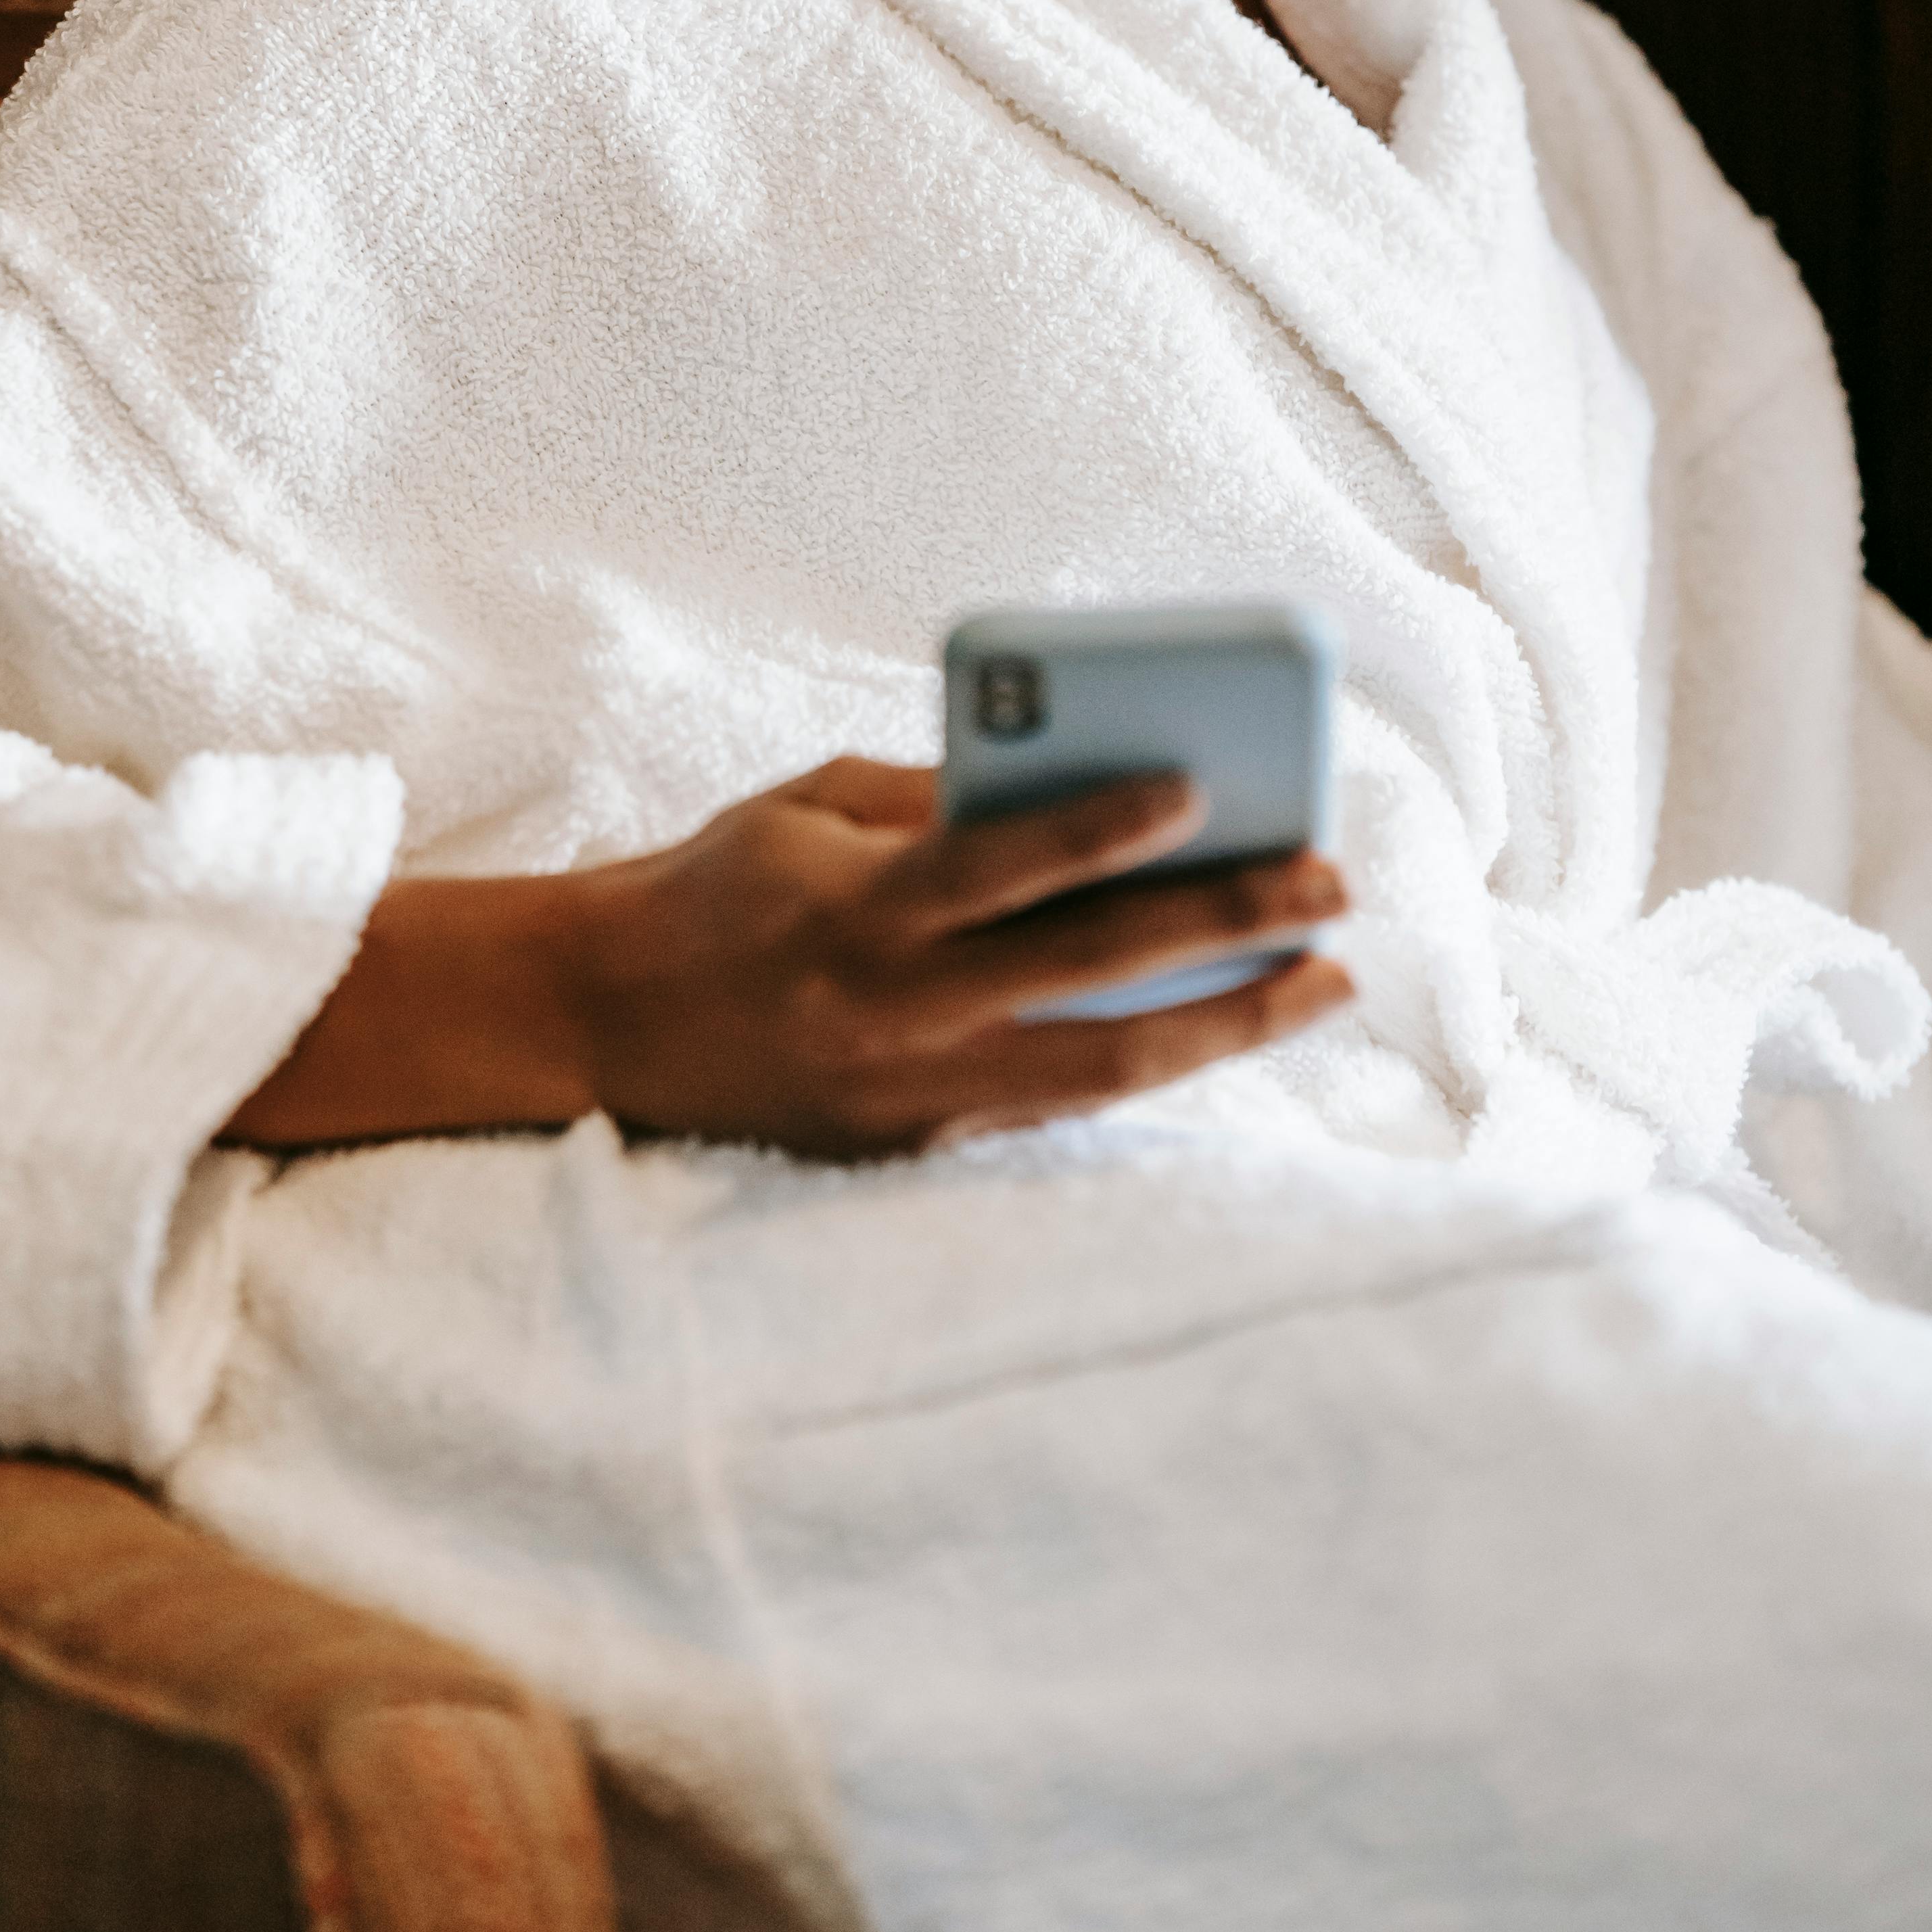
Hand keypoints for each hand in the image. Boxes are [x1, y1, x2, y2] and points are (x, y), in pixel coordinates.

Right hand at [223, 757, 1351, 1161]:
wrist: (603, 1022)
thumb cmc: (719, 887)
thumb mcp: (809, 813)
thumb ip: (932, 801)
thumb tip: (1080, 787)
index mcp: (857, 908)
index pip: (1001, 864)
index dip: (1103, 828)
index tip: (1200, 786)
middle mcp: (893, 1010)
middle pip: (1088, 973)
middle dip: (1222, 927)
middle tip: (1328, 885)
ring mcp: (912, 1092)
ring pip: (1105, 1067)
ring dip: (1230, 1024)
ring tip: (1325, 980)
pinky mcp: (918, 1146)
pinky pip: (1062, 1104)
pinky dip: (1151, 1061)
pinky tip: (1229, 1025)